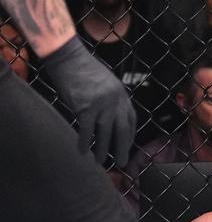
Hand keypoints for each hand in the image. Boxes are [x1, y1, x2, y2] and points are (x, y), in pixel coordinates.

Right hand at [42, 36, 135, 166]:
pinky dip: (85, 142)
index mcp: (122, 95)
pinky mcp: (85, 107)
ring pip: (106, 133)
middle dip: (123, 148)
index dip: (130, 135)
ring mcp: (101, 104)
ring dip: (104, 150)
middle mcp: (115, 101)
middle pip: (123, 129)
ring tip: (101, 162)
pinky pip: (87, 130)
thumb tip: (111, 116)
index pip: (131, 119)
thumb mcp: (107, 83)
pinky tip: (83, 151)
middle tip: (122, 162)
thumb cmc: (85, 70)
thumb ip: (112, 99)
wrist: (70, 59)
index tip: (127, 145)